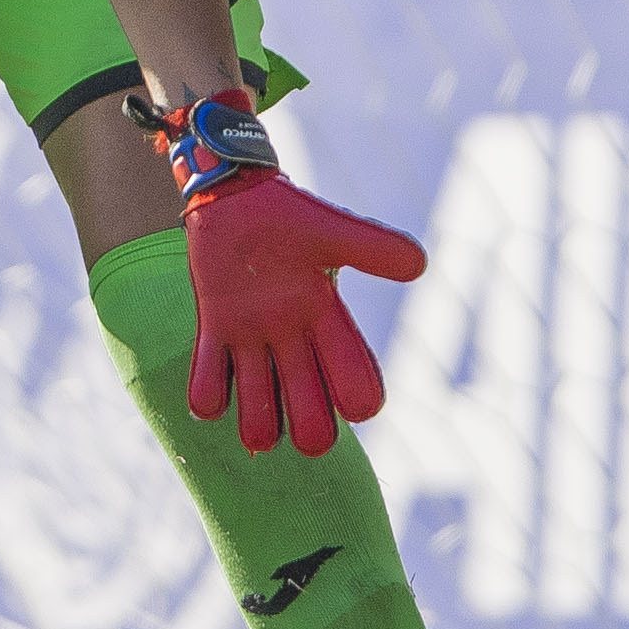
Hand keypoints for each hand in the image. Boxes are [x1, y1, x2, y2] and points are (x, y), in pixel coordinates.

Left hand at [133, 90, 425, 457]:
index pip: (355, 381)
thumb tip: (419, 267)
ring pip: (260, 409)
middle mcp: (293, 339)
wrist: (234, 197)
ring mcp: (252, 338)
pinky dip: (208, 399)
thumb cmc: (287, 214)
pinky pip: (209, 383)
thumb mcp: (335, 233)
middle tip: (303, 428)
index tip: (357, 402)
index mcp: (327, 320)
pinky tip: (210, 397)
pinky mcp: (213, 330)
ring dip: (259, 424)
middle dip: (311, 431)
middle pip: (311, 413)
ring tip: (253, 419)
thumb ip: (375, 249)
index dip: (359, 400)